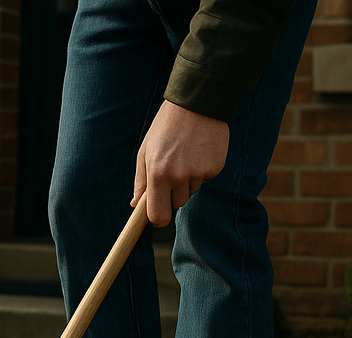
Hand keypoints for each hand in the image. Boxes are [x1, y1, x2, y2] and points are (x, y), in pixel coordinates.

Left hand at [133, 101, 229, 226]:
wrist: (197, 103)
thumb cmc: (165, 128)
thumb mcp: (146, 151)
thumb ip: (141, 181)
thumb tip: (135, 205)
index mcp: (158, 174)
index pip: (158, 214)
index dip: (158, 219)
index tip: (158, 218)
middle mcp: (179, 176)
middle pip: (177, 204)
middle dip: (173, 194)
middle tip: (172, 170)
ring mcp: (199, 172)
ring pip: (192, 190)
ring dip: (188, 180)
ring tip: (186, 155)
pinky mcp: (216, 167)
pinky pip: (206, 178)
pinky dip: (203, 169)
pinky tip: (199, 151)